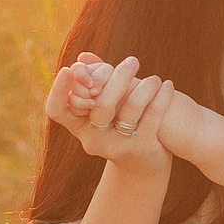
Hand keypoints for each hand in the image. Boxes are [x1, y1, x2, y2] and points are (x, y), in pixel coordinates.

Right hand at [45, 55, 173, 171]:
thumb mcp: (105, 110)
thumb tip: (83, 57)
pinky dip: (162, 97)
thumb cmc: (119, 128)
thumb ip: (95, 84)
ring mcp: (117, 146)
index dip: (58, 91)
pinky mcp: (141, 148)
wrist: (143, 167)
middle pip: (101, 103)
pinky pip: (152, 116)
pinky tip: (167, 85)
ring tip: (155, 78)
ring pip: (130, 108)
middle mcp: (93, 140)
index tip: (68, 69)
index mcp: (79, 127)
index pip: (56, 110)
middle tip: (133, 60)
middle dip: (118, 77)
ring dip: (146, 86)